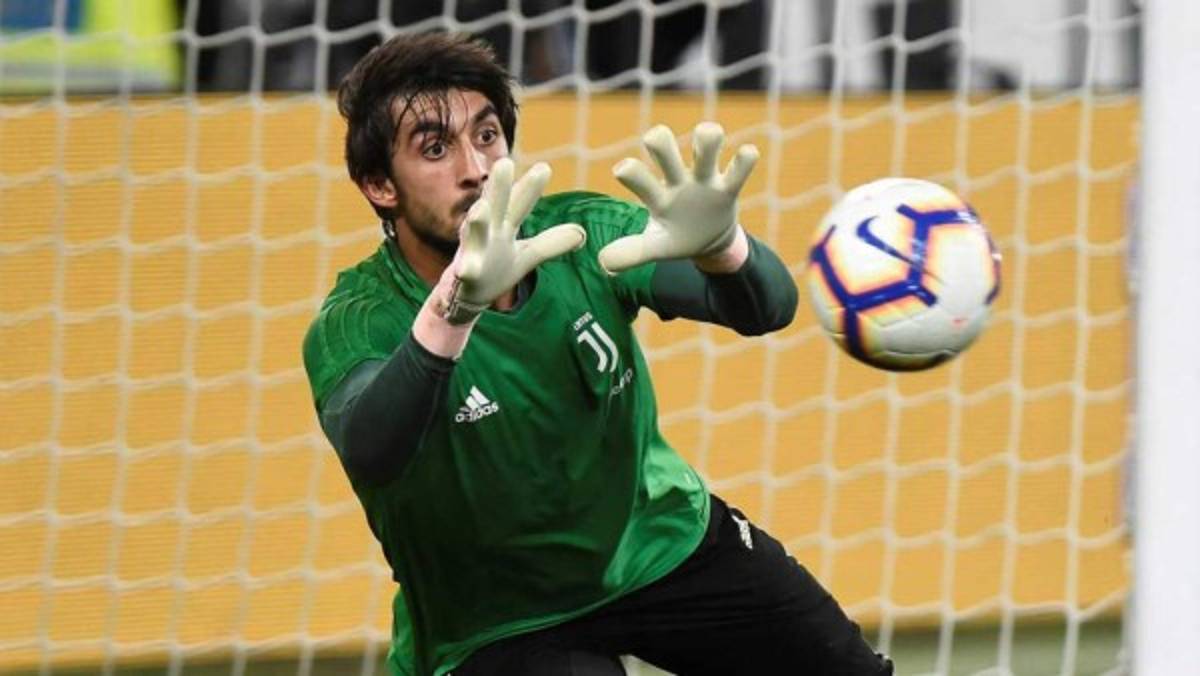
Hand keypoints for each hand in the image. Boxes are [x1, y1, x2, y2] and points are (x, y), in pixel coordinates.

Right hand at [435, 158, 585, 324]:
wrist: (467, 293)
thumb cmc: (496, 268)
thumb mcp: (527, 255)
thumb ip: (550, 242)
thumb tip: (582, 233)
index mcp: (504, 225)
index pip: (519, 202)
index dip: (530, 186)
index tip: (544, 168)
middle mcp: (488, 232)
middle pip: (495, 206)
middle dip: (499, 186)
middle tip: (504, 162)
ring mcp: (475, 250)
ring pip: (474, 232)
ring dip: (476, 220)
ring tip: (480, 209)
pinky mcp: (465, 273)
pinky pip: (465, 270)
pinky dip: (466, 269)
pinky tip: (467, 270)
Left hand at [598, 122, 758, 273]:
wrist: (706, 241)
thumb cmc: (675, 236)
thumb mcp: (656, 247)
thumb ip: (633, 252)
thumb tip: (604, 263)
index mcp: (656, 195)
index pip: (636, 175)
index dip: (630, 171)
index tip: (623, 171)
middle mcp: (677, 179)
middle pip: (663, 145)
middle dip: (660, 140)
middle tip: (655, 141)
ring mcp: (704, 180)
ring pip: (706, 143)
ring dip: (707, 136)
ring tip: (707, 137)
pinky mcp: (729, 187)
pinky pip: (740, 166)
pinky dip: (746, 158)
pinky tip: (746, 154)